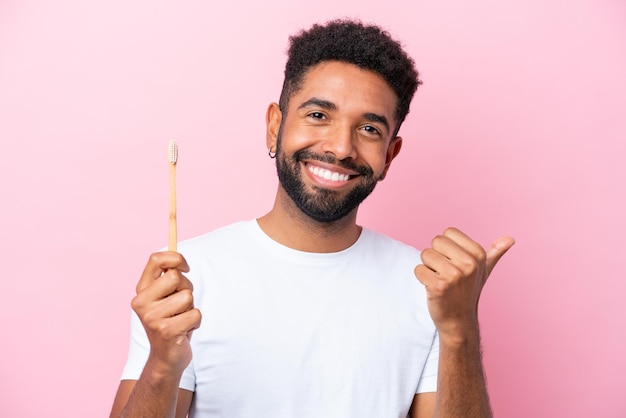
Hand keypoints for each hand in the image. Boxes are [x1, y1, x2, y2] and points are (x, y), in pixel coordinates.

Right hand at [131, 252, 201, 375]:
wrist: (166, 358)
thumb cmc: (170, 322)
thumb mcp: (166, 297)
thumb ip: (169, 278)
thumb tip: (180, 261)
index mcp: (141, 290)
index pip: (156, 259)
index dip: (176, 258)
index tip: (185, 267)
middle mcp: (142, 302)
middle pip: (176, 277)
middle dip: (187, 288)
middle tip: (181, 304)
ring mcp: (152, 317)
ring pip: (188, 296)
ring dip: (191, 308)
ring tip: (181, 319)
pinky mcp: (166, 331)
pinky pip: (195, 314)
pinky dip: (195, 322)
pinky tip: (184, 331)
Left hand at [414, 228, 513, 341]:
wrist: (459, 321)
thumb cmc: (468, 292)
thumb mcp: (484, 271)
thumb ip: (494, 253)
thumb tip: (510, 239)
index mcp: (479, 255)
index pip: (448, 232)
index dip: (446, 247)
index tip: (454, 263)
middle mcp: (469, 264)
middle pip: (436, 241)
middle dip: (436, 256)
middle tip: (446, 273)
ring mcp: (455, 275)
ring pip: (425, 254)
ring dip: (428, 268)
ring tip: (441, 281)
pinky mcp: (439, 286)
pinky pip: (418, 269)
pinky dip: (421, 278)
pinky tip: (433, 289)